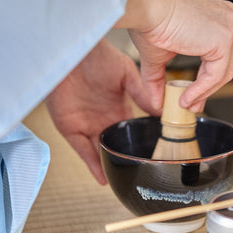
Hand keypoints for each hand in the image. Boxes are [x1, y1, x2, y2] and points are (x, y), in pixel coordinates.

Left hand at [45, 39, 157, 184]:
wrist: (71, 50)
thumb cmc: (97, 56)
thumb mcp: (126, 73)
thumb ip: (142, 93)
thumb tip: (162, 109)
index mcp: (118, 107)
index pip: (131, 131)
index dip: (141, 143)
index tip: (156, 156)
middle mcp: (103, 119)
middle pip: (115, 144)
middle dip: (126, 159)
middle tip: (142, 174)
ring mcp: (87, 125)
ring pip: (100, 151)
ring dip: (110, 165)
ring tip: (124, 181)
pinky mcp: (71, 128)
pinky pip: (83, 151)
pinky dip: (92, 164)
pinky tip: (103, 177)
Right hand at [117, 0, 232, 112]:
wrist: (146, 7)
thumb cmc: (149, 20)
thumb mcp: (157, 56)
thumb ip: (159, 80)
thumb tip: (156, 103)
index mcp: (216, 20)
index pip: (220, 57)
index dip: (207, 81)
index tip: (193, 98)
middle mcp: (227, 20)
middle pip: (226, 65)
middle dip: (209, 90)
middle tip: (192, 105)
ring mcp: (229, 27)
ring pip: (225, 72)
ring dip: (205, 92)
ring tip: (186, 103)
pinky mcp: (224, 38)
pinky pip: (216, 74)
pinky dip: (202, 89)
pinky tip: (186, 97)